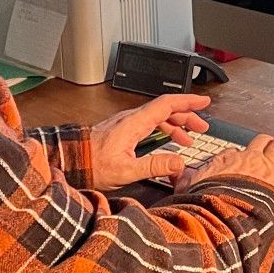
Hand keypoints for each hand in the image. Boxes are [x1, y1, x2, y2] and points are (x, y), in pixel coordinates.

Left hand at [84, 94, 211, 188]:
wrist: (69, 160)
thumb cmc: (92, 164)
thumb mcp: (126, 170)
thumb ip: (154, 166)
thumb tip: (179, 163)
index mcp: (134, 123)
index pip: (166, 104)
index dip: (187, 101)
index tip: (203, 101)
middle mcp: (131, 119)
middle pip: (164, 109)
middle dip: (186, 115)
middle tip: (202, 126)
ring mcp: (126, 123)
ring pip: (156, 116)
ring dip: (175, 124)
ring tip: (188, 138)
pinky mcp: (122, 130)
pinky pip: (148, 123)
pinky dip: (162, 128)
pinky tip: (166, 141)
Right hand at [179, 132, 273, 197]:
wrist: (225, 214)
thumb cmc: (207, 205)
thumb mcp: (185, 189)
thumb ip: (181, 180)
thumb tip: (170, 174)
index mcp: (225, 162)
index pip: (234, 154)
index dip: (239, 159)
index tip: (241, 165)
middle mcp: (246, 159)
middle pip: (260, 142)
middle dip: (267, 144)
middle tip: (272, 148)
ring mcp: (266, 166)